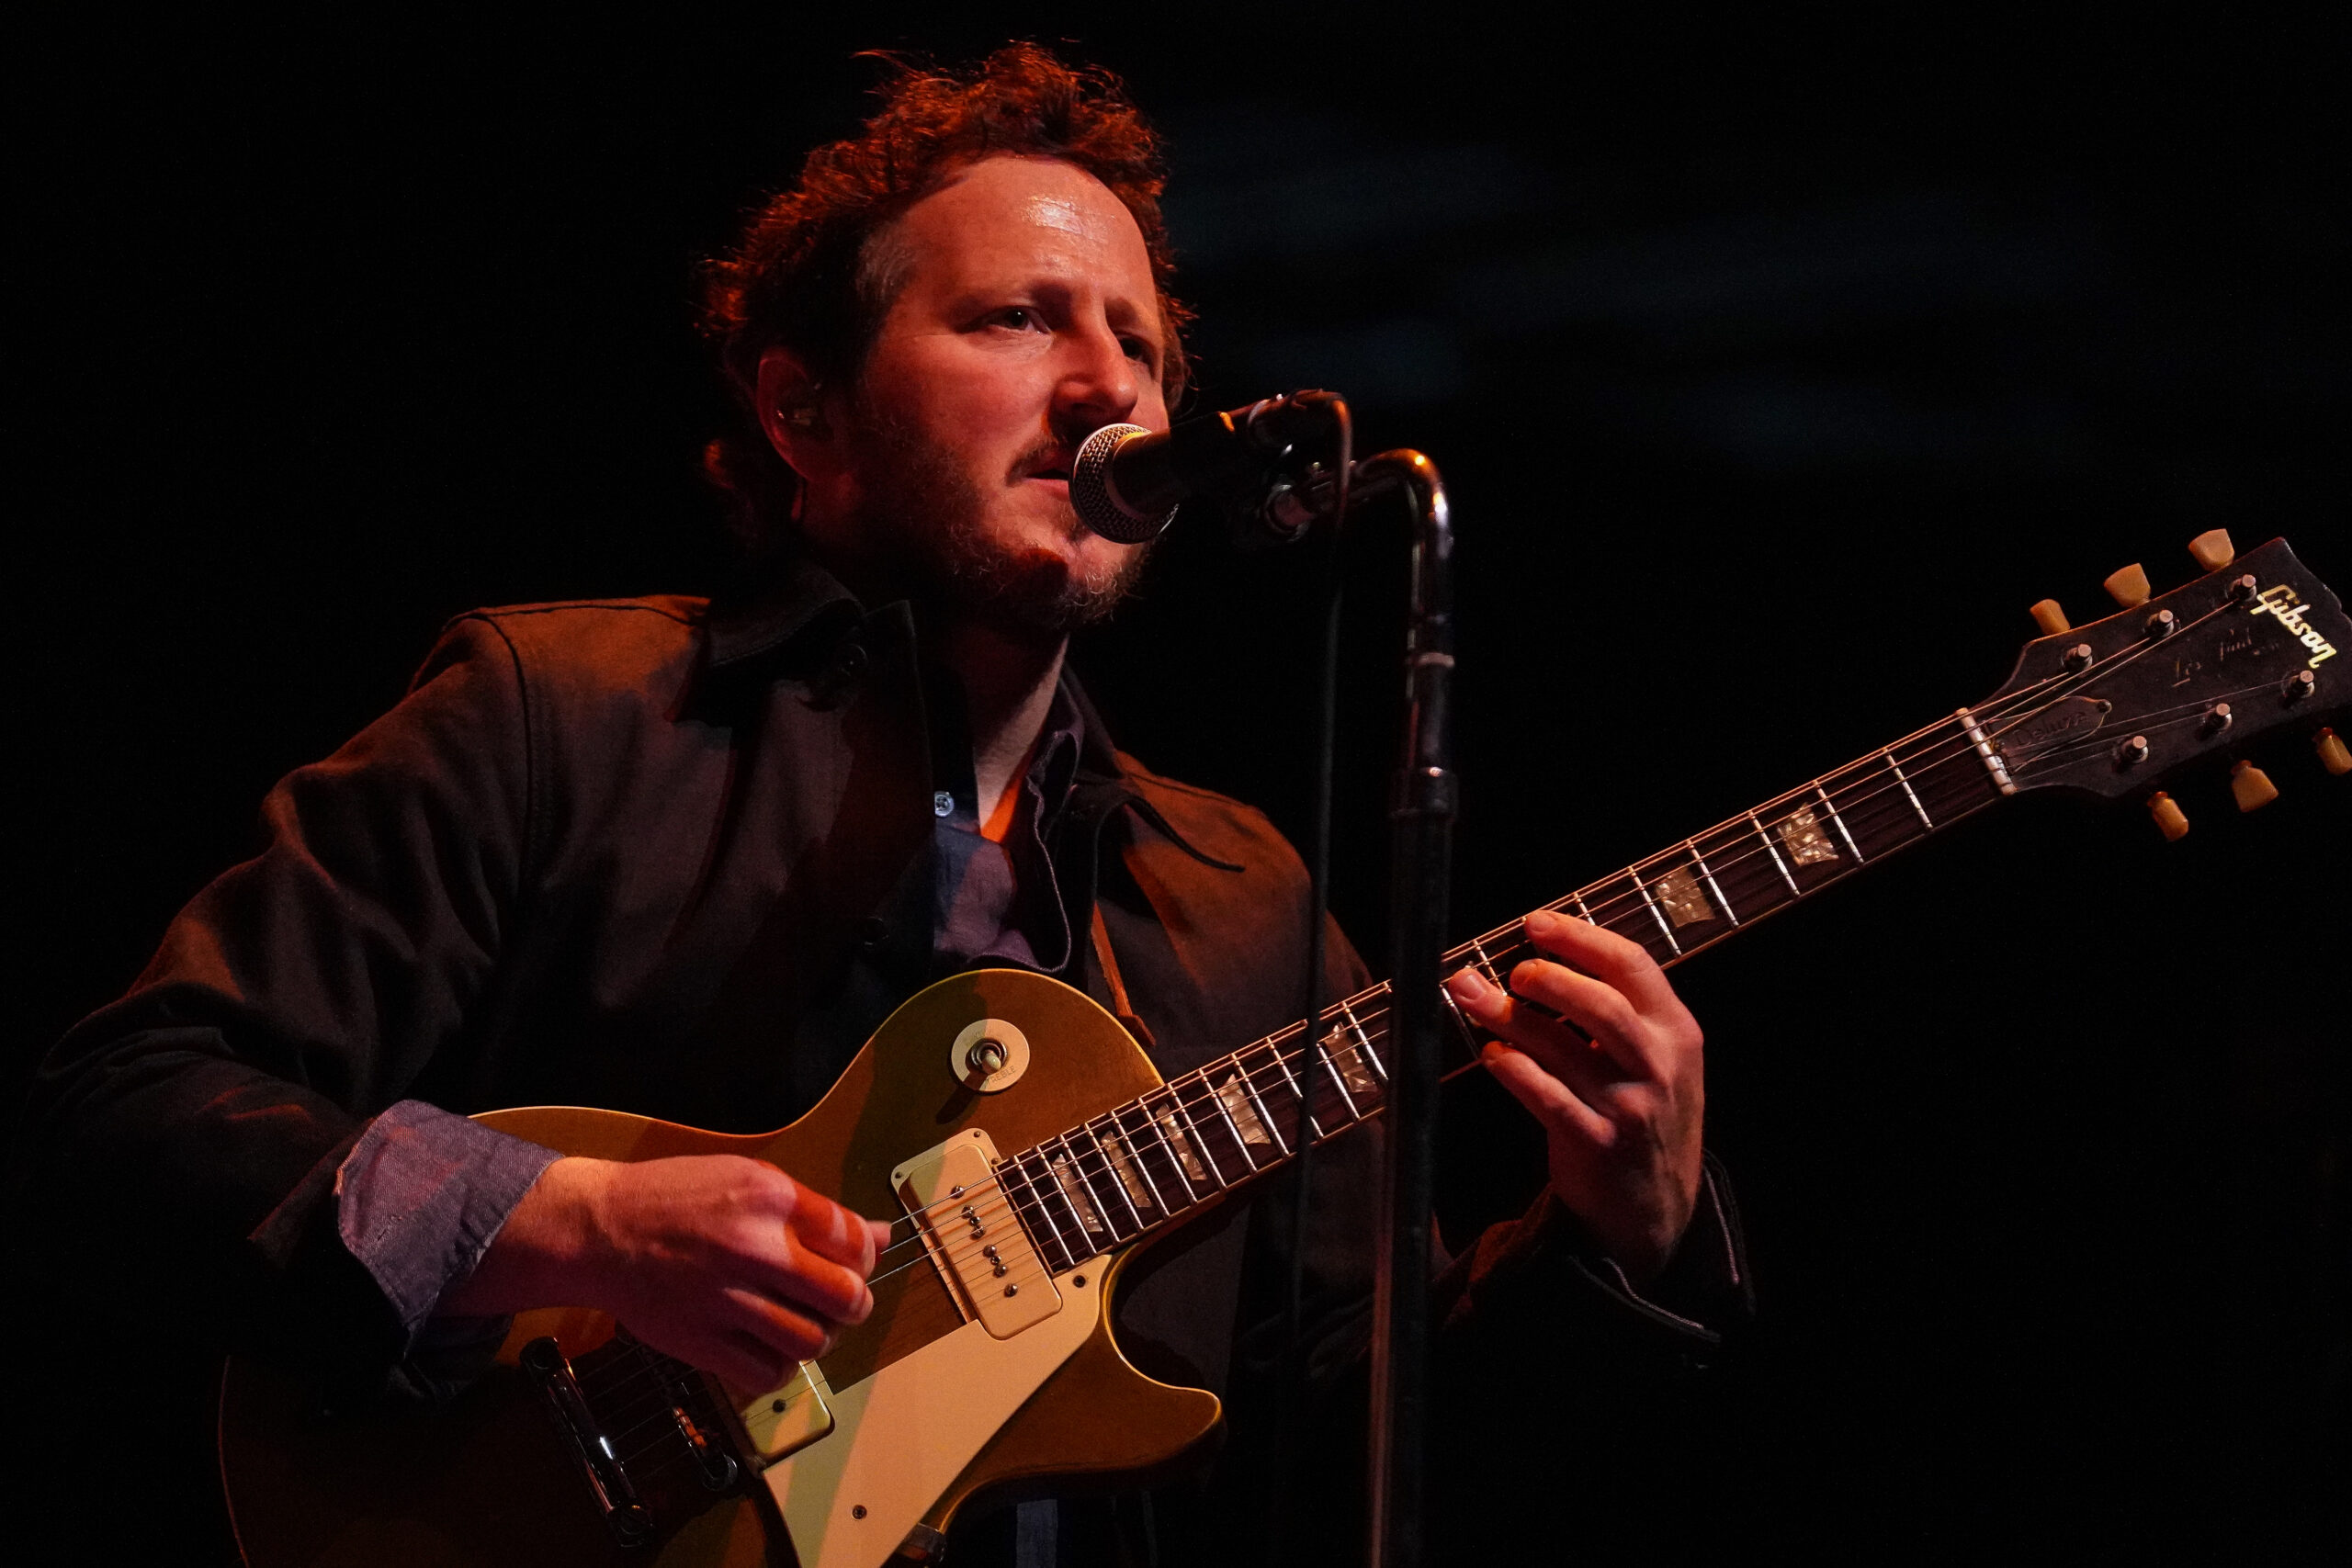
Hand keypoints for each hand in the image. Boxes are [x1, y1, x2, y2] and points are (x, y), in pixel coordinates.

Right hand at [446, 1155, 894, 1392]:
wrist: (598, 1231)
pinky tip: (765, 1347)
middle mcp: (755, 1249)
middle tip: (837, 1302)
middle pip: (846, 1297)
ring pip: (812, 1341)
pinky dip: (777, 1367)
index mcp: (772, 1200)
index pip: (855, 1243)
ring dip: (815, 1337)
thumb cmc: (675, 1199)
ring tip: (797, 1322)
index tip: (851, 1262)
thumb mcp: (749, 1179)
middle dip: (853, 1303)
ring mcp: (727, 1299)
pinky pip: (767, 1374)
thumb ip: (815, 1211)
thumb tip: (878, 1236)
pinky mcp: (701, 1341)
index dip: (865, 1258)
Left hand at [1444, 910, 1704, 1282]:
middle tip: (1513, 970)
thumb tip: (1548, 956)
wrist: (1656, 1209)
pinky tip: (1492, 1054)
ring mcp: (1629, 1107)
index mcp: (1677, 1033)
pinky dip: (1513, 1069)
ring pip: (1562, 1047)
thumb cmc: (1647, 1118)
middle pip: (1599, 1003)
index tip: (1535, 923)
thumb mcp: (1661, 1059)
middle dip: (1547, 976)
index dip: (1579, 937)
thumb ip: (1624, 1011)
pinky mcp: (1596, 1143)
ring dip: (1511, 1016)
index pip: (1632, 965)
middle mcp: (1659, 1066)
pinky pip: (1546, 1096)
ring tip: (1474, 997)